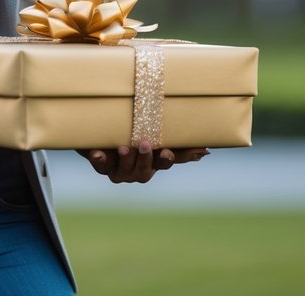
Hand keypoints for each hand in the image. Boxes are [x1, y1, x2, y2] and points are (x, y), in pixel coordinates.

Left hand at [76, 142, 209, 182]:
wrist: (103, 133)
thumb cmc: (135, 133)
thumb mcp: (155, 133)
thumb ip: (178, 139)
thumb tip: (206, 148)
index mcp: (154, 162)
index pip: (164, 163)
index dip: (166, 159)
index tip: (166, 152)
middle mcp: (137, 171)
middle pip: (144, 171)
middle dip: (145, 159)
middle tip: (144, 143)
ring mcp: (119, 171)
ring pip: (124, 171)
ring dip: (126, 159)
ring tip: (124, 147)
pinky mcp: (102, 165)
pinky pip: (100, 166)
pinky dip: (99, 160)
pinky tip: (97, 153)